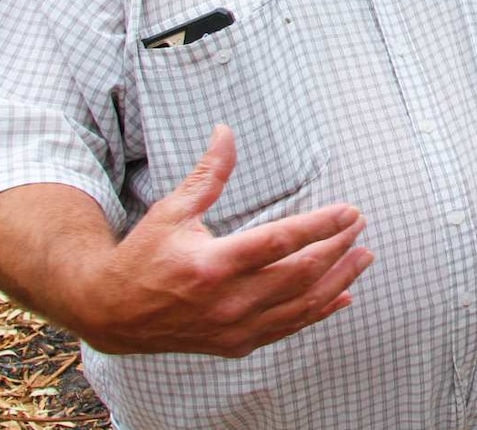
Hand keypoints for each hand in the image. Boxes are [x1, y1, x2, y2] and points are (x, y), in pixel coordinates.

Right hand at [82, 124, 372, 356]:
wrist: (112, 313)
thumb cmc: (143, 256)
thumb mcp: (172, 210)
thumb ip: (208, 174)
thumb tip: (226, 132)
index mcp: (213, 265)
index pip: (280, 242)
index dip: (320, 226)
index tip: (350, 211)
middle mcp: (228, 302)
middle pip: (300, 275)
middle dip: (337, 249)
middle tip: (360, 227)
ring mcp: (234, 327)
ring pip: (301, 306)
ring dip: (338, 281)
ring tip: (363, 258)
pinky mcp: (236, 343)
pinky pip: (287, 328)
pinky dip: (317, 312)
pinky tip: (340, 296)